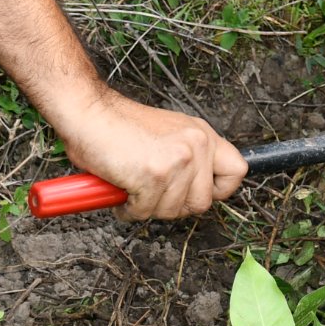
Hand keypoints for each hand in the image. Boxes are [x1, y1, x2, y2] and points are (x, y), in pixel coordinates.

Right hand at [61, 91, 247, 219]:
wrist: (88, 114)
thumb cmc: (118, 127)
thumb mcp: (169, 134)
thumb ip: (189, 158)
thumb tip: (197, 190)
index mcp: (202, 134)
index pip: (237, 171)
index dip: (218, 190)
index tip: (195, 194)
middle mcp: (197, 144)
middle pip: (202, 202)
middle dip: (173, 206)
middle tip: (151, 192)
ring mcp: (178, 159)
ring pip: (172, 211)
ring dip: (147, 207)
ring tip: (132, 185)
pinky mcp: (155, 174)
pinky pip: (145, 211)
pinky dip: (128, 208)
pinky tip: (121, 187)